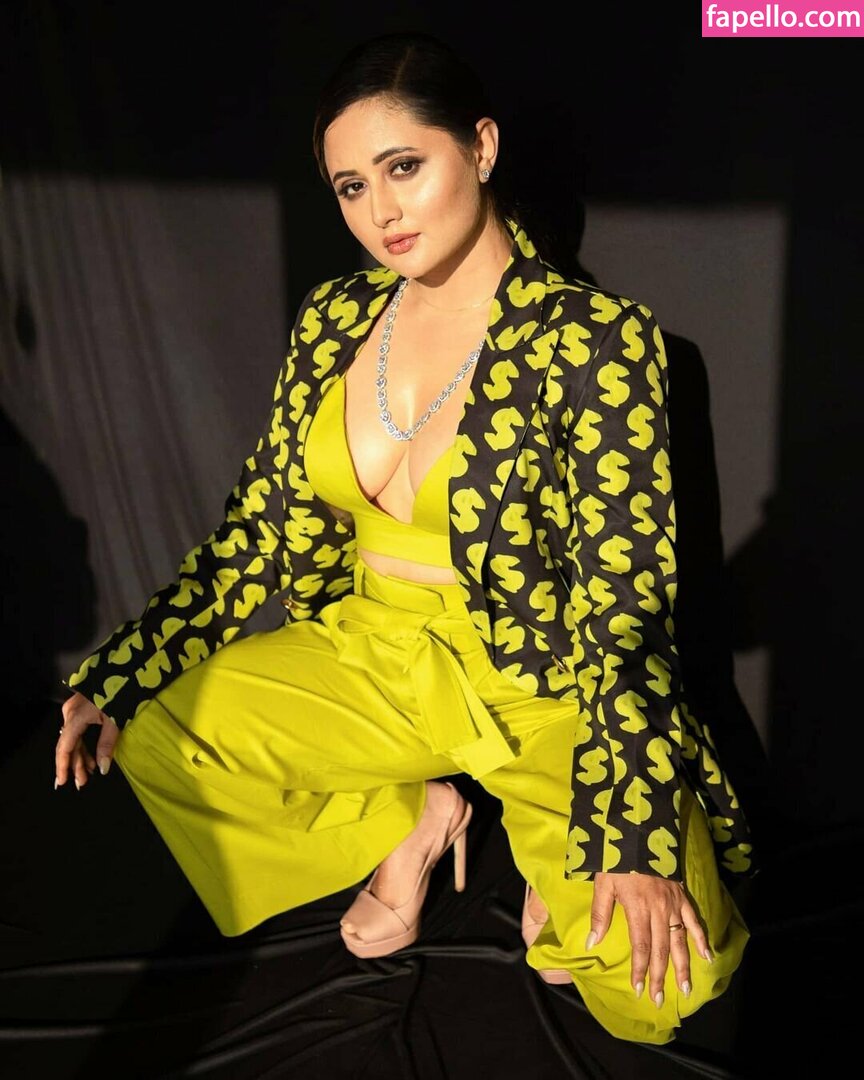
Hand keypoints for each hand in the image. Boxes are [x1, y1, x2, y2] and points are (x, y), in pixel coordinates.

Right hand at [55, 691, 119, 789]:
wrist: (124, 668)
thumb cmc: (120, 692)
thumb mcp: (115, 720)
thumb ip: (107, 744)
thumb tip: (103, 768)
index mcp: (75, 717)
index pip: (65, 747)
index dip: (63, 766)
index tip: (63, 781)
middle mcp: (70, 712)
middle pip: (68, 744)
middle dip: (75, 764)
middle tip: (82, 782)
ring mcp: (74, 708)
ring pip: (73, 738)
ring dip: (80, 755)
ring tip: (89, 772)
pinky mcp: (81, 706)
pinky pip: (77, 730)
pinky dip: (83, 744)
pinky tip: (90, 757)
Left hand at [587, 871, 711, 1006]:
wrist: (640, 832)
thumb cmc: (617, 859)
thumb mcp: (603, 883)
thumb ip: (600, 914)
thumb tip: (591, 943)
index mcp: (638, 908)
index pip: (641, 946)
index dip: (640, 969)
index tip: (638, 989)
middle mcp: (659, 910)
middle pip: (660, 950)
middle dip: (659, 976)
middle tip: (657, 999)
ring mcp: (673, 904)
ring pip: (679, 941)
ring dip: (683, 967)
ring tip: (686, 989)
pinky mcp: (682, 897)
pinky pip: (694, 921)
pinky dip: (702, 939)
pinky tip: (708, 957)